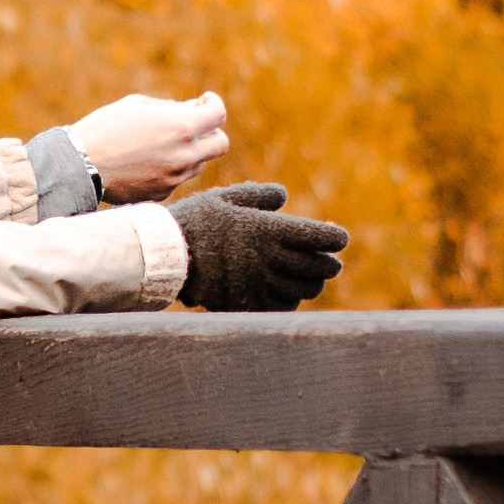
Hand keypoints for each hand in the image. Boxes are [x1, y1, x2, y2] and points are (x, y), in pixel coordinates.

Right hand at [70, 91, 228, 201]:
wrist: (79, 165)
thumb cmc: (105, 127)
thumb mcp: (138, 105)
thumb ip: (171, 108)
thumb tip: (190, 110)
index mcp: (181, 128)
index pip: (218, 115)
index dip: (214, 104)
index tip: (204, 101)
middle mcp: (184, 156)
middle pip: (220, 145)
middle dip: (211, 132)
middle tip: (193, 126)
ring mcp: (174, 179)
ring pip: (199, 163)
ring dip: (189, 151)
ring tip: (160, 144)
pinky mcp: (162, 194)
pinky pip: (177, 179)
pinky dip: (170, 169)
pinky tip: (146, 162)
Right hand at [175, 182, 348, 311]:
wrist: (166, 256)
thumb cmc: (195, 221)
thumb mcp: (226, 198)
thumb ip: (259, 195)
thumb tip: (282, 196)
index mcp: (269, 229)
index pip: (321, 237)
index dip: (334, 237)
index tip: (337, 238)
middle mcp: (270, 258)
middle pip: (319, 268)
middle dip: (328, 264)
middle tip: (327, 263)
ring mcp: (259, 283)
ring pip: (303, 290)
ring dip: (310, 285)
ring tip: (309, 281)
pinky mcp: (246, 302)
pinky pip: (281, 307)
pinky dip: (289, 302)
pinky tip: (285, 295)